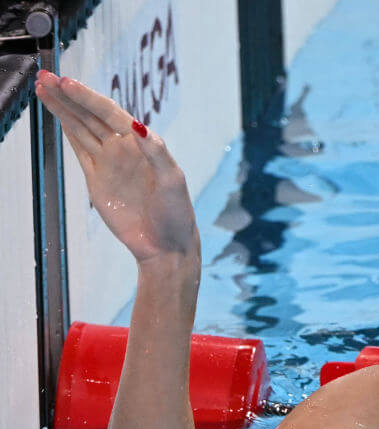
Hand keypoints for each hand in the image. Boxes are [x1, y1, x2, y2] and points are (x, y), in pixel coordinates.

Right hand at [34, 70, 198, 263]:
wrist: (165, 243)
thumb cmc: (176, 212)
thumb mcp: (172, 180)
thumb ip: (157, 153)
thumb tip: (139, 127)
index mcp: (142, 143)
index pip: (109, 113)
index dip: (87, 97)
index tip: (66, 82)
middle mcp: (124, 148)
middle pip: (90, 114)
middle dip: (68, 95)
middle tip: (44, 75)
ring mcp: (109, 161)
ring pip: (81, 127)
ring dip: (62, 108)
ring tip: (42, 86)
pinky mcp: (97, 178)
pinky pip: (79, 148)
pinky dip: (67, 130)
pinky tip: (57, 114)